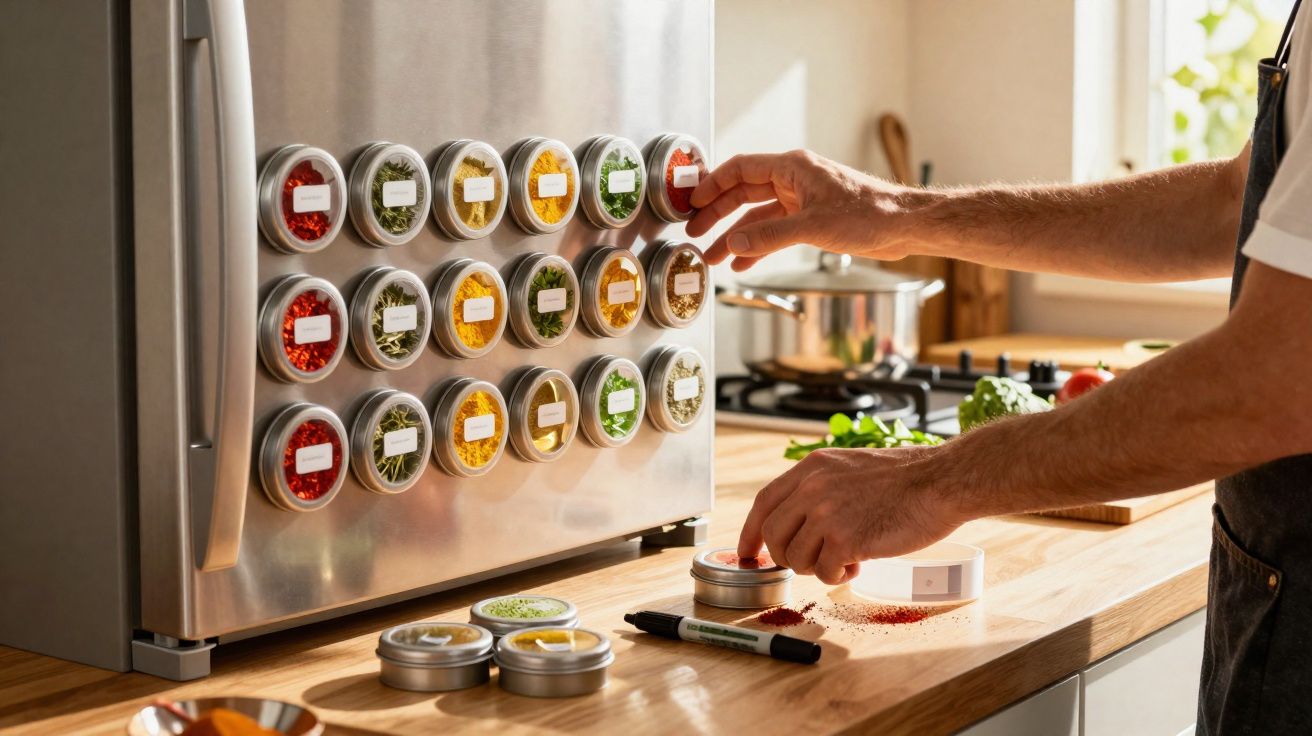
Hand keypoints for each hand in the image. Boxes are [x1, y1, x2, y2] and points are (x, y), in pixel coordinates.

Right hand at [686, 150, 925, 271]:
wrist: (903, 226)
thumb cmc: (869, 214)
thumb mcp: (813, 226)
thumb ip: (770, 236)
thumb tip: (736, 245)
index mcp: (793, 168)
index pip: (740, 170)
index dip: (713, 185)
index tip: (692, 203)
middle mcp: (794, 180)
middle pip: (743, 194)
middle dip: (718, 215)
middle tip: (695, 233)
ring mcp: (802, 200)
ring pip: (758, 217)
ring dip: (736, 237)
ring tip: (713, 257)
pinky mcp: (812, 220)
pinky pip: (775, 232)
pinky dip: (758, 247)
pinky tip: (744, 263)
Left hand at [737, 446, 962, 584]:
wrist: (938, 483)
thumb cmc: (903, 479)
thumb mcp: (848, 468)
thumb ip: (819, 489)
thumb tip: (796, 524)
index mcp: (811, 468)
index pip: (764, 503)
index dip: (750, 531)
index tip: (747, 552)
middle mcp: (812, 488)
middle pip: (773, 536)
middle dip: (787, 557)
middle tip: (813, 560)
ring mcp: (826, 514)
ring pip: (796, 559)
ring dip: (819, 566)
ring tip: (848, 556)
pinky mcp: (844, 540)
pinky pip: (824, 572)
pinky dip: (840, 574)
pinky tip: (860, 561)